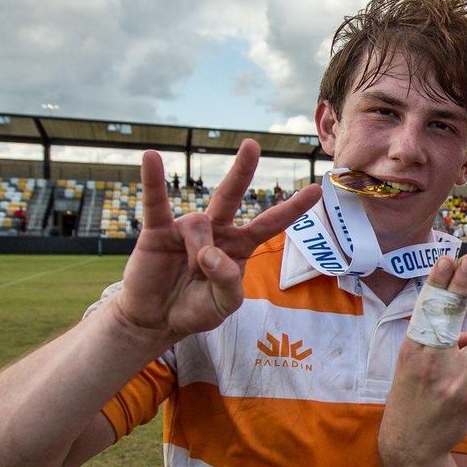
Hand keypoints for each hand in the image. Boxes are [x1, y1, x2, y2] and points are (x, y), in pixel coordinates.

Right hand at [114, 139, 319, 341]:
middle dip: (243, 170)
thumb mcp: (224, 305)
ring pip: (199, 224)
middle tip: (252, 145)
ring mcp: (187, 228)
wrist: (157, 320)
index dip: (291, 208)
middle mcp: (216, 230)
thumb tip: (211, 254)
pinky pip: (156, 202)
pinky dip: (154, 181)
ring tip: (192, 272)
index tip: (316, 189)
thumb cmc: (195, 309)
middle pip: (232, 195)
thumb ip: (228, 282)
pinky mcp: (158, 231)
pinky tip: (151, 158)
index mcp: (239, 247)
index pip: (269, 223)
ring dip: (199, 251)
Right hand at [380, 255, 466, 466]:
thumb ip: (432, 341)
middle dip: (460, 287)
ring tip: (466, 367)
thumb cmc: (411, 395)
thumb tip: (464, 328)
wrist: (409, 443)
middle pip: (452, 316)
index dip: (439, 282)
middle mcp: (432, 361)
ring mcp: (453, 381)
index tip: (447, 260)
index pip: (428, 309)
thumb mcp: (409, 363)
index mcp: (414, 348)